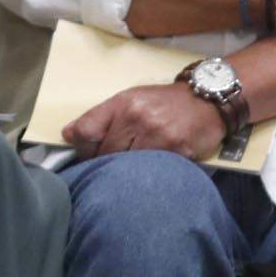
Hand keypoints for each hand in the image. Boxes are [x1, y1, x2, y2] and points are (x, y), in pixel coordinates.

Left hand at [67, 81, 223, 160]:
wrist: (208, 99)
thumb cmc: (165, 102)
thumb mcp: (131, 99)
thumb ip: (99, 116)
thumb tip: (67, 134)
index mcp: (124, 103)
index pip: (86, 131)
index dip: (81, 148)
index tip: (87, 154)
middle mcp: (139, 118)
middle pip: (104, 155)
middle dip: (104, 164)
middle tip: (112, 167)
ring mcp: (159, 137)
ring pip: (126, 167)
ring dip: (125, 174)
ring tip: (131, 173)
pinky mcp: (177, 154)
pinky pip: (151, 174)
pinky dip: (147, 177)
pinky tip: (150, 174)